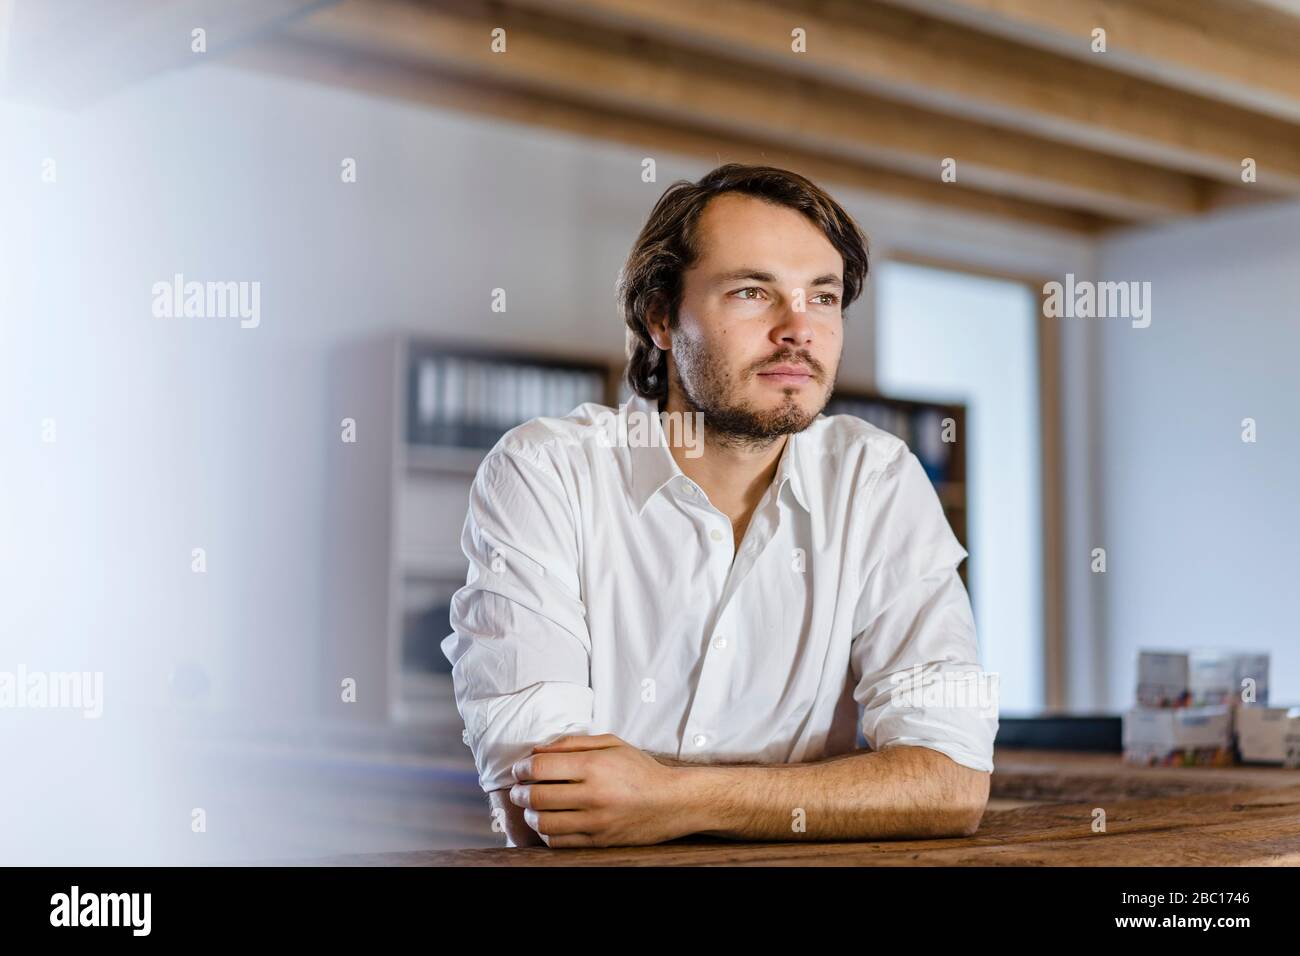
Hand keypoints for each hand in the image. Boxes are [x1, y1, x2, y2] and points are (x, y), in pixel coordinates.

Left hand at [509, 733, 695, 847]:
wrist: (672, 801)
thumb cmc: (641, 769)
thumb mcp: (611, 743)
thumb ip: (573, 743)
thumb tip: (537, 750)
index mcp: (595, 765)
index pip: (541, 768)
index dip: (522, 769)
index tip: (519, 770)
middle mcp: (593, 794)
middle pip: (537, 796)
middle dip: (519, 793)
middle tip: (518, 790)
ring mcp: (596, 821)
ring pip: (544, 822)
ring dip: (529, 815)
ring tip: (531, 808)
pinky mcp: (599, 841)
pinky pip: (559, 842)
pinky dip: (546, 833)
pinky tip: (548, 823)